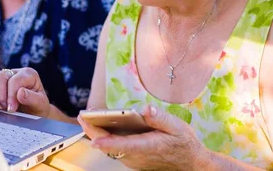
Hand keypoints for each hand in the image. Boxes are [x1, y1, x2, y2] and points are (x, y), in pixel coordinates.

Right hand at [0, 67, 51, 117]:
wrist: (34, 114)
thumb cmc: (38, 107)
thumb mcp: (40, 104)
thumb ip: (33, 98)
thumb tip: (20, 93)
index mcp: (28, 74)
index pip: (15, 80)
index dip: (11, 94)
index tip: (11, 109)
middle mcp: (13, 73)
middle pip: (0, 77)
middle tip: (2, 109)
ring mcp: (2, 80)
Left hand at [78, 105, 211, 169]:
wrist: (190, 163)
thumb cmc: (184, 143)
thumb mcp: (178, 127)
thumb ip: (161, 118)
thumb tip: (146, 109)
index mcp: (148, 146)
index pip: (124, 146)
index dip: (108, 143)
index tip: (94, 139)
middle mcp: (138, 156)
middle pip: (111, 146)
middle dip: (95, 131)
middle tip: (82, 116)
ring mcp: (134, 159)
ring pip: (110, 149)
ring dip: (97, 134)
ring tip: (86, 117)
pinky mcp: (133, 158)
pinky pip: (115, 149)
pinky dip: (105, 137)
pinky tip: (99, 124)